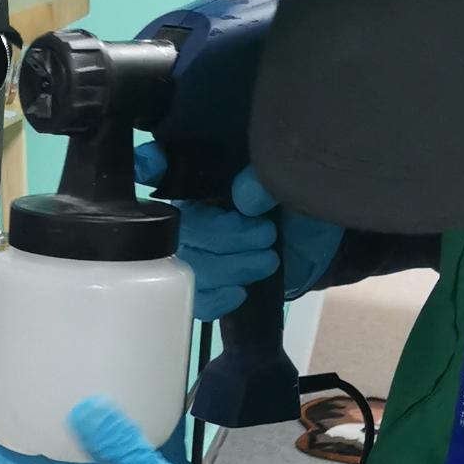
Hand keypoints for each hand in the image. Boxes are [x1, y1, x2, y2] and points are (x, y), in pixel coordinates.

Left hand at [0, 397, 270, 463]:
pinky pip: (129, 421)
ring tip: (55, 367)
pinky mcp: (155, 457)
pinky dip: (125, 399)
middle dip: (21, 417)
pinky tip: (131, 373)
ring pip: (85, 429)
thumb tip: (83, 407)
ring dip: (68, 404)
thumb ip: (119, 448)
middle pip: (45, 441)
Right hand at [134, 149, 343, 321]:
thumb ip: (269, 181)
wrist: (314, 245)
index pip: (160, 165)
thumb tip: (246, 197)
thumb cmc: (299, 204)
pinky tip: (240, 291)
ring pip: (188, 266)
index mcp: (206, 177)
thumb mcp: (292, 184)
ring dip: (231, 267)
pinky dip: (218, 299)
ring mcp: (194, 249)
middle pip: (179, 228)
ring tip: (267, 261)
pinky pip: (194, 298)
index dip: (150, 164)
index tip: (152, 164)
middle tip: (265, 237)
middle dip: (224, 237)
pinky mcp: (205, 285)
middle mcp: (190, 210)